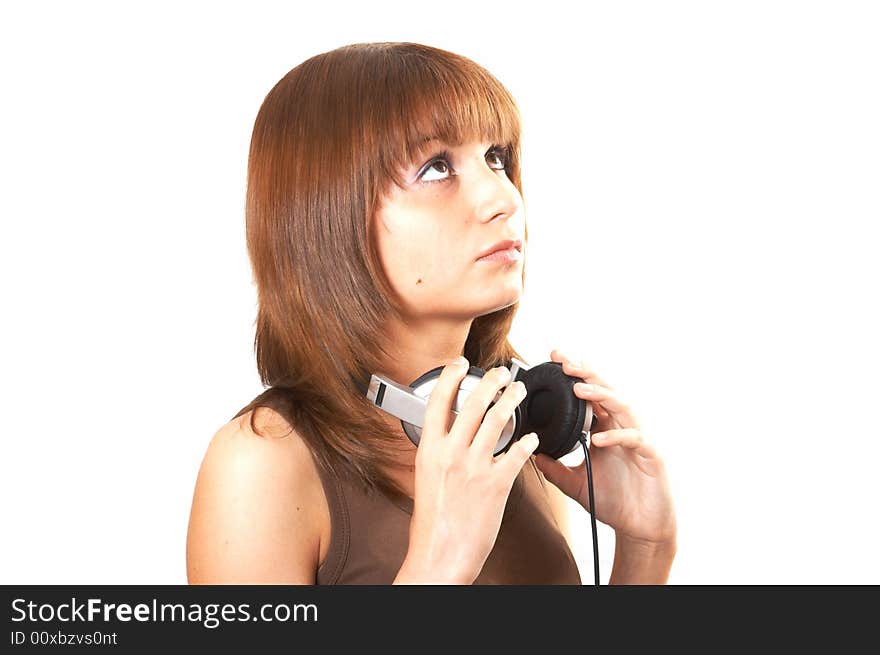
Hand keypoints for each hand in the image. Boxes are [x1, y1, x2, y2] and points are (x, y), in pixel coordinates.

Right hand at [398, 358, 538, 583]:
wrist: (440, 556)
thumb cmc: (432, 525)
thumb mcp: (424, 479)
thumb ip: (436, 455)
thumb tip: (446, 437)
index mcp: (429, 451)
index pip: (438, 402)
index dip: (450, 377)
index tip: (461, 364)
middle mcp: (451, 454)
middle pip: (473, 403)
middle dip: (491, 381)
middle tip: (503, 372)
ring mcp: (474, 468)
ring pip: (498, 420)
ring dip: (512, 400)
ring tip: (519, 392)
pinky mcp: (496, 484)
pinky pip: (517, 454)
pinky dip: (527, 442)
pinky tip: (532, 437)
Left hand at [532, 348, 676, 547]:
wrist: (640, 527)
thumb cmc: (613, 502)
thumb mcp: (575, 484)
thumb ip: (555, 469)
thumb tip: (531, 454)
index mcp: (603, 430)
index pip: (589, 396)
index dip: (575, 376)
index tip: (554, 359)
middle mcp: (620, 429)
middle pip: (605, 392)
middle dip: (586, 374)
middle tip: (565, 362)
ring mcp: (637, 439)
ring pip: (622, 407)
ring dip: (601, 395)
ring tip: (580, 389)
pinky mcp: (651, 456)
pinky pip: (635, 439)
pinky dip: (616, 436)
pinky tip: (598, 438)